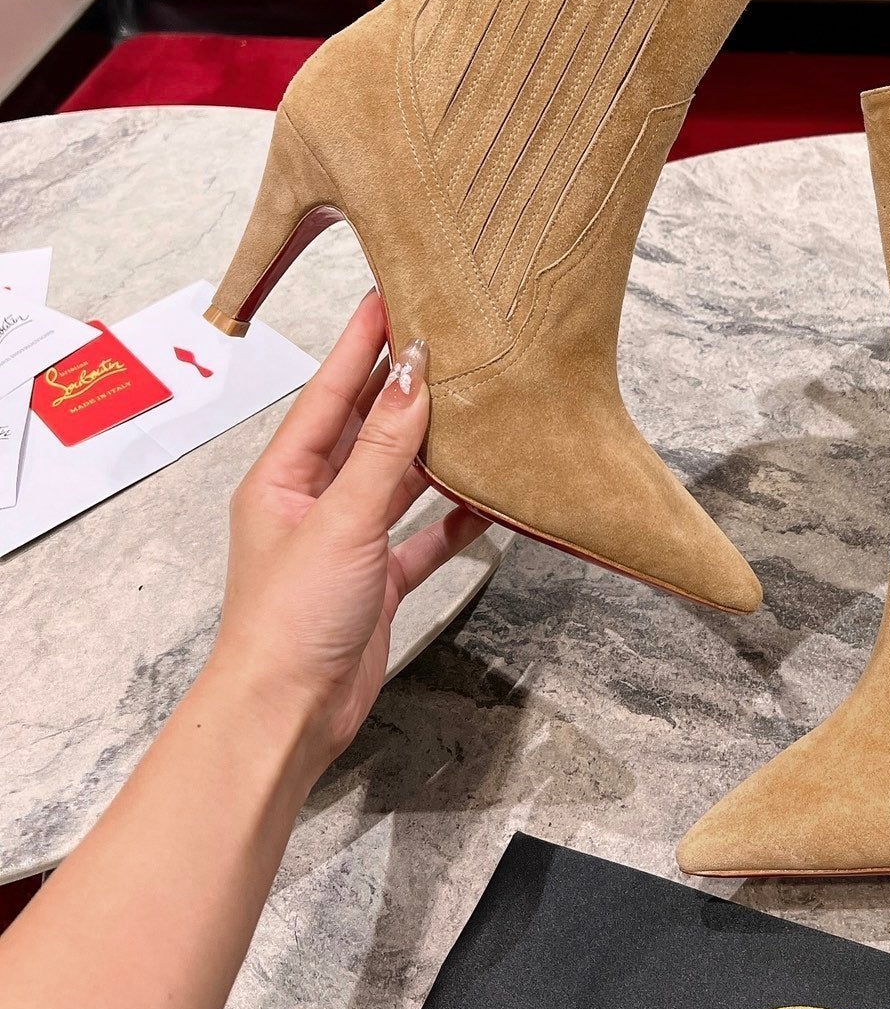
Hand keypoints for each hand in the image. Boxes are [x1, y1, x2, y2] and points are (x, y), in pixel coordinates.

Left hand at [211, 291, 484, 776]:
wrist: (286, 715)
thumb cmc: (289, 621)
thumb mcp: (342, 520)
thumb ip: (385, 448)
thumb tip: (412, 374)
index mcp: (283, 477)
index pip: (329, 391)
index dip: (362, 342)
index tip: (391, 293)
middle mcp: (311, 502)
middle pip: (365, 429)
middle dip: (403, 385)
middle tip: (444, 336)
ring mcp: (345, 542)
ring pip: (397, 479)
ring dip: (434, 448)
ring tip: (476, 404)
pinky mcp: (375, 582)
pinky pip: (420, 536)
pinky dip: (452, 518)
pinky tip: (488, 499)